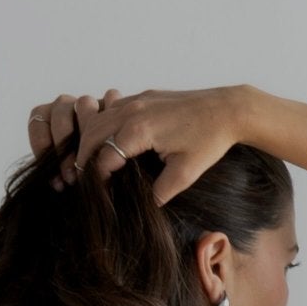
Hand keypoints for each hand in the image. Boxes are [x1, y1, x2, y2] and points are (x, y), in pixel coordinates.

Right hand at [27, 86, 242, 206]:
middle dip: (81, 159)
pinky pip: (110, 110)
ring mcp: (136, 100)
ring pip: (96, 119)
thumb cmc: (209, 141)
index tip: (94, 195)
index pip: (102, 157)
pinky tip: (102, 144)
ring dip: (87, 141)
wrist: (227, 109)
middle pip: (90, 135)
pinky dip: (100, 127)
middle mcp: (133, 110)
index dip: (95, 179)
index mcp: (140, 130)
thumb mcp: (185, 174)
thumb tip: (141, 209)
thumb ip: (159, 192)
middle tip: (78, 181)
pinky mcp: (142, 96)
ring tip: (86, 165)